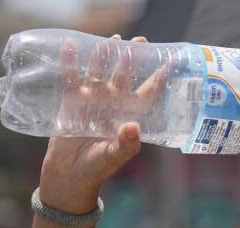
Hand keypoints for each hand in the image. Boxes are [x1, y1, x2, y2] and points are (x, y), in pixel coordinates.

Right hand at [39, 35, 165, 209]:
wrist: (70, 175)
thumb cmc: (97, 168)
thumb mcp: (114, 157)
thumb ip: (126, 143)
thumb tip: (133, 126)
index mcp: (128, 115)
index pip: (147, 93)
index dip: (158, 79)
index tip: (169, 64)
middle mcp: (112, 104)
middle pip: (124, 76)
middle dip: (132, 59)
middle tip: (140, 41)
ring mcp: (91, 100)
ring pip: (100, 72)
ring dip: (104, 56)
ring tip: (112, 40)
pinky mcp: (71, 101)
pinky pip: (72, 77)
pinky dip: (71, 62)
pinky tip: (72, 46)